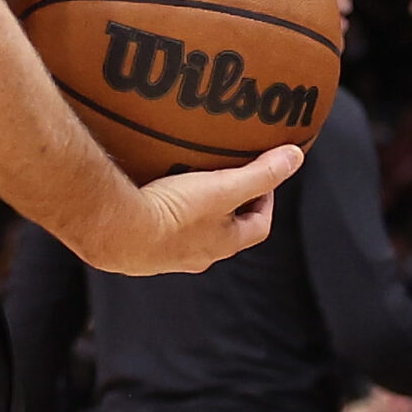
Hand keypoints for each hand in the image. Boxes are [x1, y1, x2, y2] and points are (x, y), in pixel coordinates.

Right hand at [99, 144, 299, 274]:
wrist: (116, 232)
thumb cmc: (172, 214)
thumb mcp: (224, 187)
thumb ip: (261, 173)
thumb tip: (295, 157)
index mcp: (224, 243)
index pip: (258, 226)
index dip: (266, 201)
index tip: (262, 179)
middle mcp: (197, 255)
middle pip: (225, 230)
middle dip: (230, 204)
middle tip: (225, 176)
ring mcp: (166, 255)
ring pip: (190, 231)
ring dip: (195, 209)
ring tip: (187, 179)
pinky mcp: (138, 249)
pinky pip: (157, 228)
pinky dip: (161, 210)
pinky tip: (149, 190)